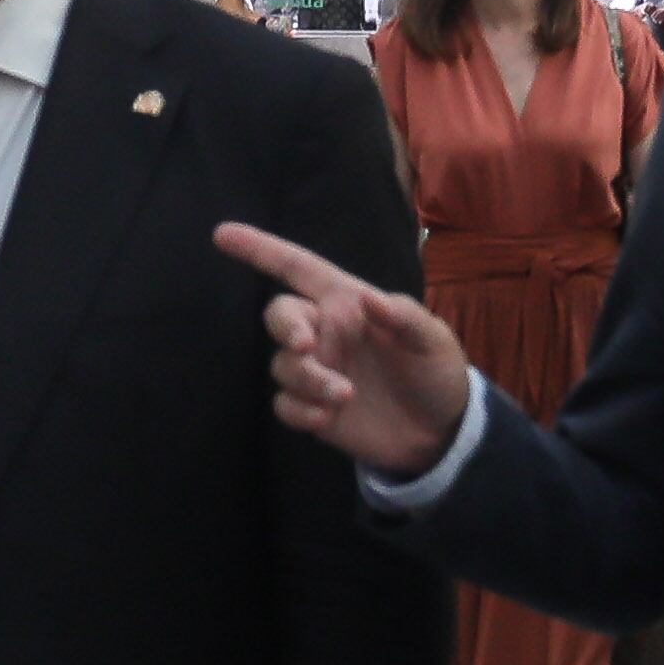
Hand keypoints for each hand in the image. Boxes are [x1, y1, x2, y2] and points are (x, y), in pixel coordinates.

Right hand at [213, 225, 475, 479]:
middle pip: (279, 315)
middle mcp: (326, 332)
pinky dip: (300, 410)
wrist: (440, 431)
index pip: (298, 268)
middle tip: (307, 346)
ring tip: (345, 396)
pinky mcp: (313, 407)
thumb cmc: (436, 372)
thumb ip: (404, 317)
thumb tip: (368, 298)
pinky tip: (327, 419)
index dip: (261, 250)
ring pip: (283, 365)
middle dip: (284, 326)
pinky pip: (284, 404)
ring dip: (307, 379)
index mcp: (348, 303)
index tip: (223, 234)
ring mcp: (317, 370)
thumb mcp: (433, 339)